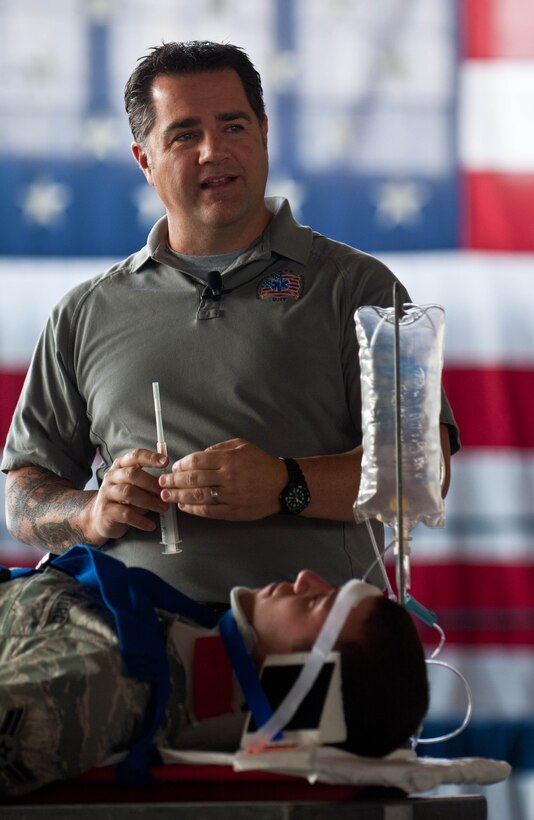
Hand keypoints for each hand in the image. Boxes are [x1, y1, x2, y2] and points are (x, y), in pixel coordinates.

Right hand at [85, 448, 169, 542]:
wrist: (100, 518)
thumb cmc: (123, 499)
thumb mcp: (136, 486)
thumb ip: (150, 482)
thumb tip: (170, 483)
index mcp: (121, 466)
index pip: (135, 456)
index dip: (151, 457)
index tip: (166, 461)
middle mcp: (112, 476)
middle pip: (132, 474)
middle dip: (152, 483)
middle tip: (166, 493)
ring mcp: (107, 493)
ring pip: (129, 493)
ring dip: (149, 501)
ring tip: (163, 508)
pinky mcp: (106, 511)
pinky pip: (126, 514)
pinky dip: (141, 520)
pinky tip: (151, 525)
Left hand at [159, 438, 286, 520]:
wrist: (283, 485)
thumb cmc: (261, 463)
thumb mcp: (242, 446)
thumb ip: (219, 448)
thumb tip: (198, 456)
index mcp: (230, 459)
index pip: (197, 461)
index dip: (181, 465)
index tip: (173, 468)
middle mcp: (229, 477)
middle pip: (194, 479)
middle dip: (174, 481)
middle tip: (162, 483)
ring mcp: (231, 496)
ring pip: (198, 496)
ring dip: (178, 497)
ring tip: (166, 496)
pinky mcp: (233, 511)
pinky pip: (209, 511)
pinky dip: (193, 509)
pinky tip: (183, 507)